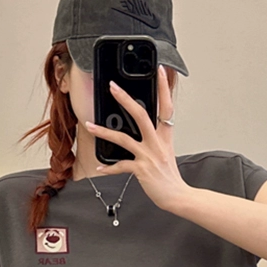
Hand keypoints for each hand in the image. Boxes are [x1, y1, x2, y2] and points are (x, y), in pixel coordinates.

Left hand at [84, 64, 189, 213]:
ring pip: (124, 138)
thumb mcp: (167, 152)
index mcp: (164, 136)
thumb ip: (156, 139)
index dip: (164, 88)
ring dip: (104, 131)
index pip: (166, 106)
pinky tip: (99, 168)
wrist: (177, 196)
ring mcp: (149, 155)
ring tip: (90, 125)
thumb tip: (142, 129)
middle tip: (112, 86)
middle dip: (125, 99)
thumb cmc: (169, 176)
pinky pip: (121, 165)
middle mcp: (157, 142)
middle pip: (141, 115)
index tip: (161, 71)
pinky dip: (109, 168)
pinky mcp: (142, 169)